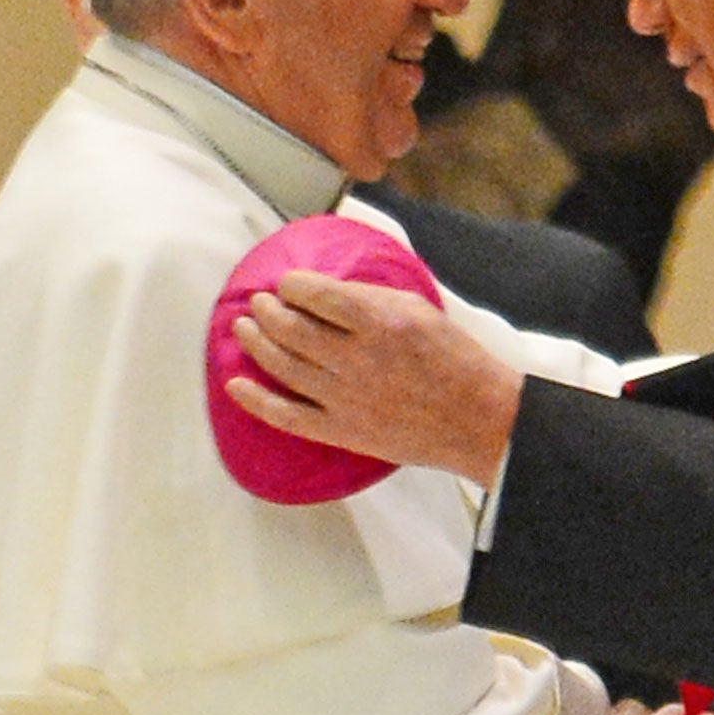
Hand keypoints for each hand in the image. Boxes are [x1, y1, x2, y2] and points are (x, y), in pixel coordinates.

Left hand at [223, 272, 524, 484]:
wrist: (479, 419)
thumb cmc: (456, 360)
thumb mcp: (421, 309)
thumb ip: (374, 297)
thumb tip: (329, 291)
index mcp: (381, 322)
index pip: (317, 294)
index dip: (293, 285)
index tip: (287, 283)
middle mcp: (358, 359)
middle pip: (291, 328)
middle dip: (267, 310)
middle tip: (259, 302)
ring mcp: (346, 398)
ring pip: (283, 365)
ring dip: (256, 342)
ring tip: (244, 327)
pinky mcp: (343, 430)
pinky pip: (287, 415)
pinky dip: (256, 400)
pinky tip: (234, 384)